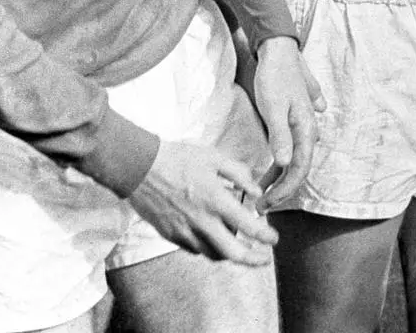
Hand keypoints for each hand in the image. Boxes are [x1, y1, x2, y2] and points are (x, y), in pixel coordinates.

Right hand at [128, 138, 278, 262]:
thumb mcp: (214, 157)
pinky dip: (209, 246)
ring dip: (230, 252)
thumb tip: (256, 191)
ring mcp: (184, 232)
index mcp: (215, 200)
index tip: (274, 239)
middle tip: (264, 258)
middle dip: (252, 259)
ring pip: (213, 254)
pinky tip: (213, 236)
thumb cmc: (179, 158)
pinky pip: (195, 249)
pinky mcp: (171, 235)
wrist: (141, 167)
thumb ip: (239, 174)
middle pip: (231, 252)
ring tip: (240, 244)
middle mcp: (201, 221)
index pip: (247, 226)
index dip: (264, 236)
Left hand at [253, 35, 322, 210]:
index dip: (285, 190)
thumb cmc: (275, 77)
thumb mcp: (274, 107)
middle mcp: (307, 129)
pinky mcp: (290, 120)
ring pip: (293, 159)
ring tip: (260, 193)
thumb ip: (280, 136)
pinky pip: (288, 148)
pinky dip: (278, 164)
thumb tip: (284, 163)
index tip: (267, 204)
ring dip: (278, 178)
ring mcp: (300, 125)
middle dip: (281, 189)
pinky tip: (267, 172)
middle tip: (260, 206)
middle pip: (298, 167)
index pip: (300, 168)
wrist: (276, 49)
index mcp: (306, 128)